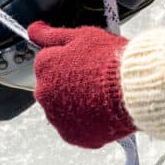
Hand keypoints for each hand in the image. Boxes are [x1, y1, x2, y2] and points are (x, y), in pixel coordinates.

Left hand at [28, 22, 136, 148]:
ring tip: (100, 96)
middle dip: (69, 84)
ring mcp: (56, 117)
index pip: (48, 63)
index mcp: (43, 67)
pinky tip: (101, 112)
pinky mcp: (71, 135)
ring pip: (63, 109)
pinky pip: (74, 128)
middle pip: (53, 87)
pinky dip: (85, 123)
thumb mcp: (81, 36)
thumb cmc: (110, 60)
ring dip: (76, 104)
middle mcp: (43, 94)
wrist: (133, 89)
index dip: (69, 61)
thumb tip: (32, 29)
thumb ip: (51, 35)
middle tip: (94, 80)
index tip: (85, 62)